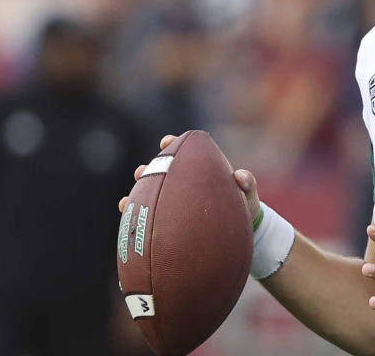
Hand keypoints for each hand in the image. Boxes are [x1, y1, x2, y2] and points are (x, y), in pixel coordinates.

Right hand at [117, 134, 260, 224]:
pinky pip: (151, 220)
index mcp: (201, 173)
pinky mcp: (171, 222)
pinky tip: (128, 222)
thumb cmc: (244, 208)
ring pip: (151, 196)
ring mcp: (177, 204)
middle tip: (141, 171)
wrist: (241, 233)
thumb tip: (239, 174)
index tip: (165, 141)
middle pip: (161, 174)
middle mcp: (185, 186)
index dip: (173, 145)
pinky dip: (138, 219)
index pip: (184, 154)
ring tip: (125, 201)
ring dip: (137, 197)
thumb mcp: (249, 196)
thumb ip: (248, 184)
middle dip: (148, 171)